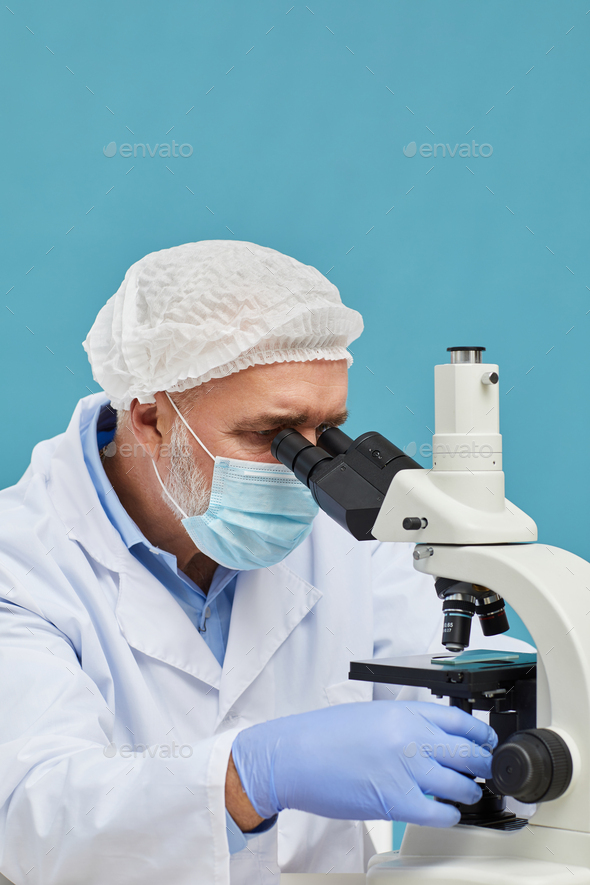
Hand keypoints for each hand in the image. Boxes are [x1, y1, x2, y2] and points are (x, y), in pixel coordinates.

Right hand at [231, 700, 496, 826]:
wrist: (294, 757)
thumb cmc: (324, 736)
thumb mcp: (371, 715)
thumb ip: (406, 723)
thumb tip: (432, 739)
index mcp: (404, 711)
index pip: (460, 720)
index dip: (481, 734)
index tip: (487, 743)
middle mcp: (411, 737)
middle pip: (469, 752)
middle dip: (484, 765)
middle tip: (487, 772)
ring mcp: (407, 769)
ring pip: (461, 784)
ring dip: (470, 791)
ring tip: (468, 794)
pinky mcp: (397, 801)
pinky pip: (441, 812)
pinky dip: (450, 815)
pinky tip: (447, 812)